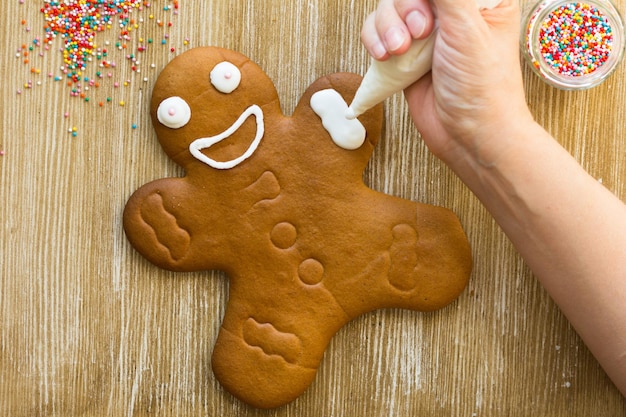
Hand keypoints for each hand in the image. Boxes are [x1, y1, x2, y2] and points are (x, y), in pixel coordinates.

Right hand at [361, 0, 534, 168]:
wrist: (469, 135)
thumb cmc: (483, 87)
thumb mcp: (467, 26)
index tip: (423, 15)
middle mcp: (452, 12)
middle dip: (404, 8)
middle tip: (419, 32)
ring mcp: (427, 34)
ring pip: (389, 9)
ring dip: (386, 27)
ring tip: (398, 51)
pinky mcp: (406, 55)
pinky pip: (378, 33)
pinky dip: (375, 42)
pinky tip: (385, 56)